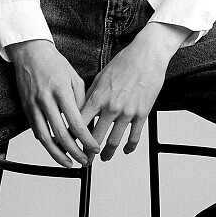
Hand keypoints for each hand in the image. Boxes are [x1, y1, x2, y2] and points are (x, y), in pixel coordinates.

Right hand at [6, 39, 100, 167]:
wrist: (30, 53)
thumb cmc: (54, 63)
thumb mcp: (74, 78)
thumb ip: (81, 101)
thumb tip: (88, 124)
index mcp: (61, 91)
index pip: (76, 123)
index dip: (86, 139)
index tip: (94, 148)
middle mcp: (45, 100)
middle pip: (60, 134)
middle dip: (74, 151)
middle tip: (84, 160)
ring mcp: (33, 105)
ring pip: (45, 138)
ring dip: (57, 154)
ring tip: (69, 163)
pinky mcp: (26, 108)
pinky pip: (36, 131)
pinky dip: (46, 143)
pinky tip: (55, 150)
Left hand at [81, 21, 189, 159]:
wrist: (146, 56)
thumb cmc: (123, 63)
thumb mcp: (100, 77)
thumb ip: (90, 95)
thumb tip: (80, 110)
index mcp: (98, 98)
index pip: (79, 123)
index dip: (72, 137)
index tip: (69, 145)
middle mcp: (111, 108)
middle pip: (95, 137)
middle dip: (87, 152)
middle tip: (83, 160)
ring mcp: (127, 112)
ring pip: (114, 141)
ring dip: (107, 153)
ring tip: (103, 158)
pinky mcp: (142, 114)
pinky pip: (134, 136)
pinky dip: (129, 147)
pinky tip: (125, 150)